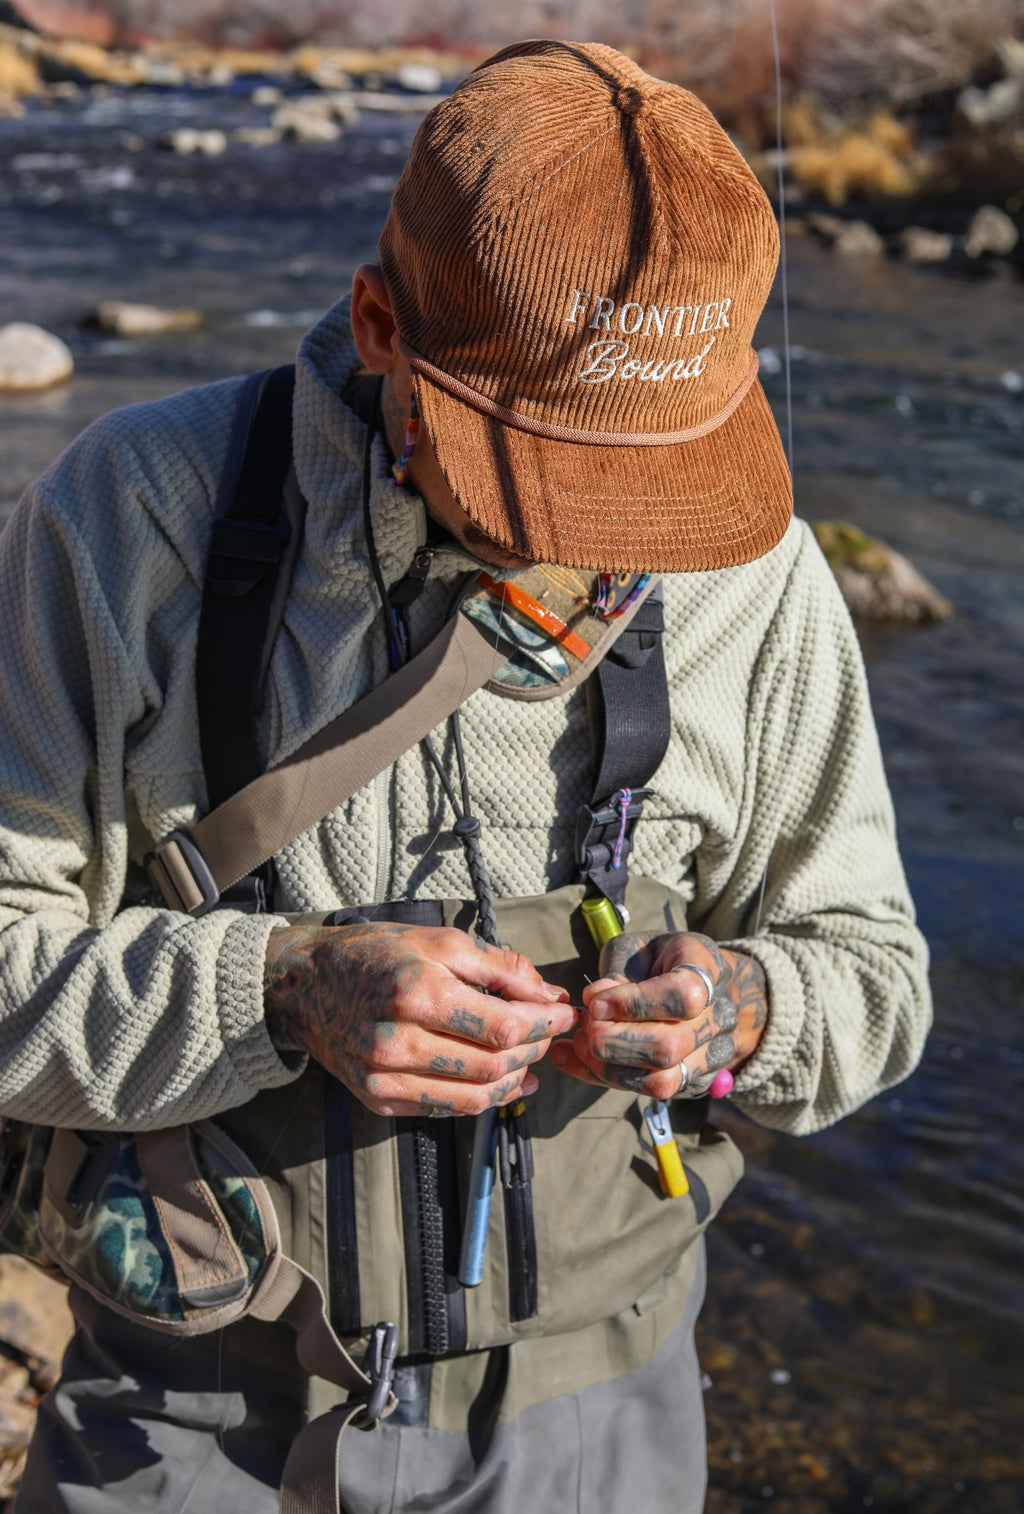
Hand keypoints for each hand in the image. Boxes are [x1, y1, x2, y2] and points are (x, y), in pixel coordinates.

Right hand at [263, 919, 574, 1117]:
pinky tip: (500, 1083)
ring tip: (531, 1062)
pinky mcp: (377, 1100)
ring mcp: (385, 1078)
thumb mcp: (438, 940)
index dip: (545, 1026)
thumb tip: (548, 995)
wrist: (305, 985)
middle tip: (549, 1035)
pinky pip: (443, 1109)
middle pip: (492, 1065)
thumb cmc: (375, 955)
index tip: (564, 1015)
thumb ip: (498, 967)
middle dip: (534, 1051)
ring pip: (473, 1097)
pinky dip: (479, 1099)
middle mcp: (399, 1042)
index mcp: (418, 993)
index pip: (503, 1027)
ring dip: (514, 1082)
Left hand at [549, 930, 766, 1099]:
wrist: (705, 985)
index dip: (635, 1003)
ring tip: (582, 1042)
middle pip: (668, 1048)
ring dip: (609, 1067)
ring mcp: (712, 1055)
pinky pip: (648, 1092)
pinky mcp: (694, 1081)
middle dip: (612, 1041)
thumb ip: (618, 969)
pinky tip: (579, 1059)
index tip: (596, 1002)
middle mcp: (719, 1018)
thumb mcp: (639, 945)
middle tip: (585, 1023)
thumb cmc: (664, 959)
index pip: (683, 996)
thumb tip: (595, 1003)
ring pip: (662, 1082)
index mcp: (708, 970)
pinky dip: (606, 1078)